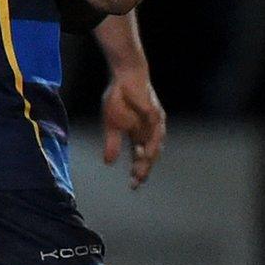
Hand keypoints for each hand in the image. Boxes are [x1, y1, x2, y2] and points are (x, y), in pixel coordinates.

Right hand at [101, 72, 166, 188]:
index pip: (139, 157)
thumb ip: (112, 143)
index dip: (136, 171)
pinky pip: (155, 132)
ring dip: (148, 160)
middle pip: (148, 155)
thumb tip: (108, 163)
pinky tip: (146, 154)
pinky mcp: (154, 114)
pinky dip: (152, 144)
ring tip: (141, 174)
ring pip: (154, 146)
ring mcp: (153, 124)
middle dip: (143, 170)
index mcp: (138, 135)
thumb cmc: (118, 99)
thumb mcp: (111, 124)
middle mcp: (148, 132)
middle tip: (136, 183)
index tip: (132, 186)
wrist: (124, 77)